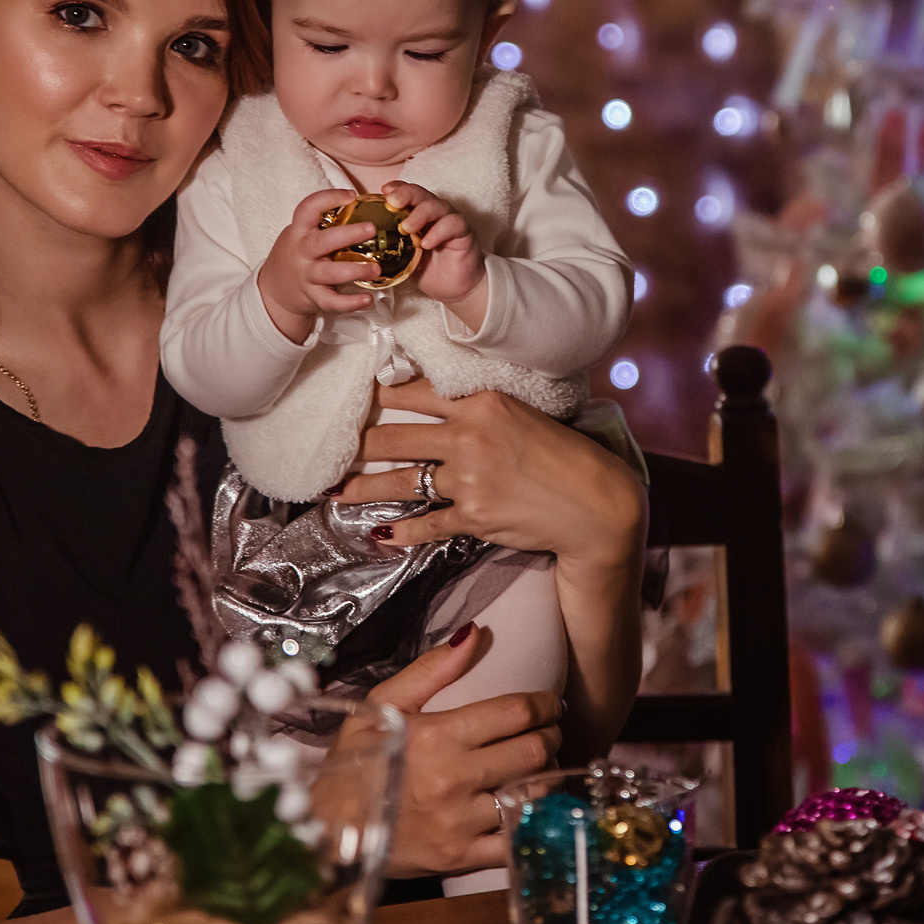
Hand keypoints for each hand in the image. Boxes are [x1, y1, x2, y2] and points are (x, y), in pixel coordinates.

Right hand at [255, 188, 383, 343]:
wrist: (274, 290)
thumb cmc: (297, 255)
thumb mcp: (302, 234)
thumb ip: (325, 224)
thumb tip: (365, 207)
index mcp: (299, 231)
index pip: (308, 208)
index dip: (329, 198)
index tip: (351, 195)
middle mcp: (301, 251)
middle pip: (322, 242)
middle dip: (348, 234)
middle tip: (371, 229)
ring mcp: (306, 275)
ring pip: (329, 273)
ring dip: (355, 270)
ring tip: (376, 268)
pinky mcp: (313, 297)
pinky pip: (331, 301)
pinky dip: (350, 303)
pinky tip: (368, 299)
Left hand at [336, 381, 642, 574]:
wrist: (595, 504)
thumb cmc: (562, 454)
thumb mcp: (521, 413)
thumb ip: (478, 407)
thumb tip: (437, 401)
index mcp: (482, 402)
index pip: (415, 391)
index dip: (377, 394)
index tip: (353, 397)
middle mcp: (470, 437)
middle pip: (394, 436)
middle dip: (355, 443)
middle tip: (329, 448)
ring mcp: (470, 479)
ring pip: (400, 482)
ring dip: (361, 488)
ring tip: (335, 492)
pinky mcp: (474, 517)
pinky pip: (426, 523)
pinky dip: (401, 531)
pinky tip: (381, 533)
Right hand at [353, 623, 561, 874]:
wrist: (327, 830)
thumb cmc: (355, 763)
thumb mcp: (382, 706)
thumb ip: (431, 669)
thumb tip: (475, 634)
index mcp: (437, 736)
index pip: (516, 712)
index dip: (545, 705)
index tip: (550, 704)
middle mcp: (453, 779)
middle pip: (534, 751)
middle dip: (551, 737)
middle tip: (550, 733)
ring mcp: (460, 823)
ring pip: (532, 794)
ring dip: (546, 777)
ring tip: (541, 767)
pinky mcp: (462, 858)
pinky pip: (516, 839)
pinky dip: (530, 820)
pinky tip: (528, 807)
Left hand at [382, 180, 486, 320]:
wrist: (452, 288)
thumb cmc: (426, 269)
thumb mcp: (401, 256)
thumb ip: (388, 245)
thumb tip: (361, 243)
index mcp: (416, 213)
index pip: (406, 192)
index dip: (395, 188)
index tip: (383, 191)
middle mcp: (433, 212)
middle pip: (420, 193)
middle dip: (405, 194)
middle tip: (393, 202)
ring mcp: (449, 219)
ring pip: (436, 205)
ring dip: (419, 214)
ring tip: (407, 228)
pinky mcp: (464, 232)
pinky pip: (453, 224)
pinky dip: (438, 232)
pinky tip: (426, 243)